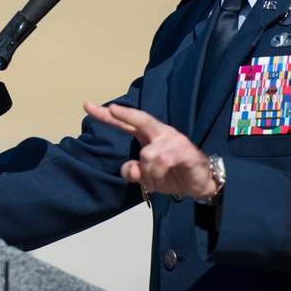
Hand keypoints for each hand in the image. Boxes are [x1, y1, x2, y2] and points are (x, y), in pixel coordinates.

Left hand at [84, 101, 216, 198]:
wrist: (202, 184)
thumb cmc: (175, 175)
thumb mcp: (149, 177)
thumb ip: (135, 172)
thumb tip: (126, 168)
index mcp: (151, 136)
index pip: (127, 123)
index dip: (108, 115)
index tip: (88, 106)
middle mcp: (161, 133)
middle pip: (140, 120)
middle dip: (124, 114)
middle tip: (111, 109)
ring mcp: (173, 140)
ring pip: (147, 155)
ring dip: (148, 174)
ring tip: (156, 182)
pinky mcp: (183, 150)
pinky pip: (161, 162)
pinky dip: (157, 176)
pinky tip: (162, 181)